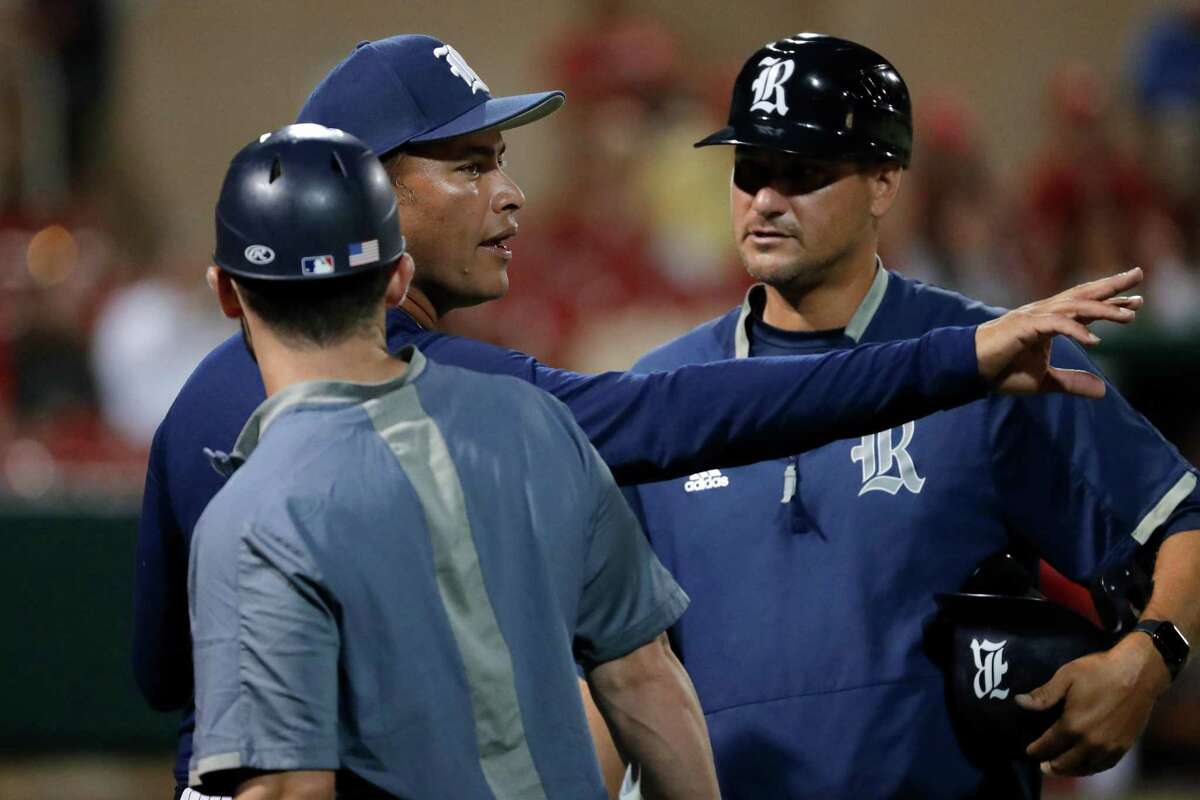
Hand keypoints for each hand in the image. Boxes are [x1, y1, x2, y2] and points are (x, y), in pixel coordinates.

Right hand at [976, 268, 1142, 396]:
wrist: (968, 368)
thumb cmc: (1000, 371)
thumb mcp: (1043, 381)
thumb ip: (1071, 383)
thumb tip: (1103, 391)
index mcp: (1048, 321)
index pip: (1085, 308)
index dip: (1111, 304)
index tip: (1137, 303)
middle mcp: (1043, 313)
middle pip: (1083, 294)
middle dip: (1112, 286)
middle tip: (1139, 275)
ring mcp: (1033, 317)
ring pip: (1074, 307)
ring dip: (1103, 310)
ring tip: (1129, 315)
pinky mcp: (1023, 326)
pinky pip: (1055, 325)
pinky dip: (1076, 331)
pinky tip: (1095, 341)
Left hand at [1015, 631, 1170, 775]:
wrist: (1138, 673)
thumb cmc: (1100, 670)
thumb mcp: (1066, 676)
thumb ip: (1043, 694)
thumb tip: (1019, 702)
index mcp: (1073, 725)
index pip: (1048, 746)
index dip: (1036, 750)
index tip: (1028, 751)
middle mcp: (1091, 742)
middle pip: (1065, 763)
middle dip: (1050, 765)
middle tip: (1041, 763)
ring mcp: (1109, 747)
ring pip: (1085, 767)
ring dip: (1070, 770)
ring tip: (1059, 768)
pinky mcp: (1124, 746)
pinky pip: (1104, 765)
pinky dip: (1091, 768)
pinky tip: (1085, 764)